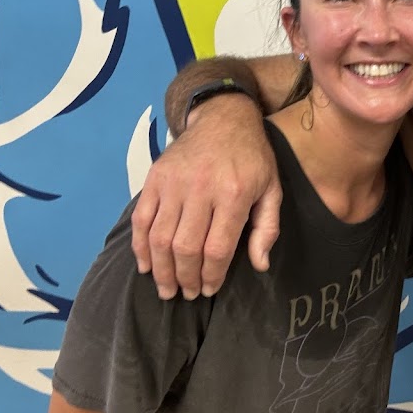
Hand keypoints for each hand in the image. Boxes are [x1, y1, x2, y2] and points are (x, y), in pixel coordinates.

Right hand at [131, 96, 281, 298]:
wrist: (224, 118)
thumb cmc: (253, 158)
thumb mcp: (272, 190)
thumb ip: (267, 228)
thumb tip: (260, 265)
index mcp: (234, 194)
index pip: (216, 248)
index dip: (211, 275)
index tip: (209, 289)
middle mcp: (200, 188)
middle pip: (185, 247)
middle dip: (185, 278)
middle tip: (187, 294)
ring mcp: (173, 182)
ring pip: (159, 237)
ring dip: (161, 269)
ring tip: (167, 288)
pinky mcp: (154, 177)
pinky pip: (141, 219)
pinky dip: (140, 246)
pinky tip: (146, 265)